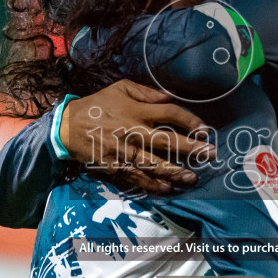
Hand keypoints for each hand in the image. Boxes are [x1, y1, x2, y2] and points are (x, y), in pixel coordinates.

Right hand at [58, 81, 216, 193]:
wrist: (66, 126)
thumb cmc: (97, 105)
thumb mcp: (120, 88)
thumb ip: (146, 92)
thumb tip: (169, 96)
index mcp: (136, 109)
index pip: (169, 113)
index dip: (190, 121)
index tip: (205, 130)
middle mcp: (132, 130)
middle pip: (167, 140)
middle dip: (191, 148)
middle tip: (211, 154)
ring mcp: (122, 150)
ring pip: (153, 163)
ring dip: (174, 171)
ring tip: (192, 177)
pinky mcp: (113, 165)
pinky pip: (134, 176)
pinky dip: (150, 184)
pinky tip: (166, 188)